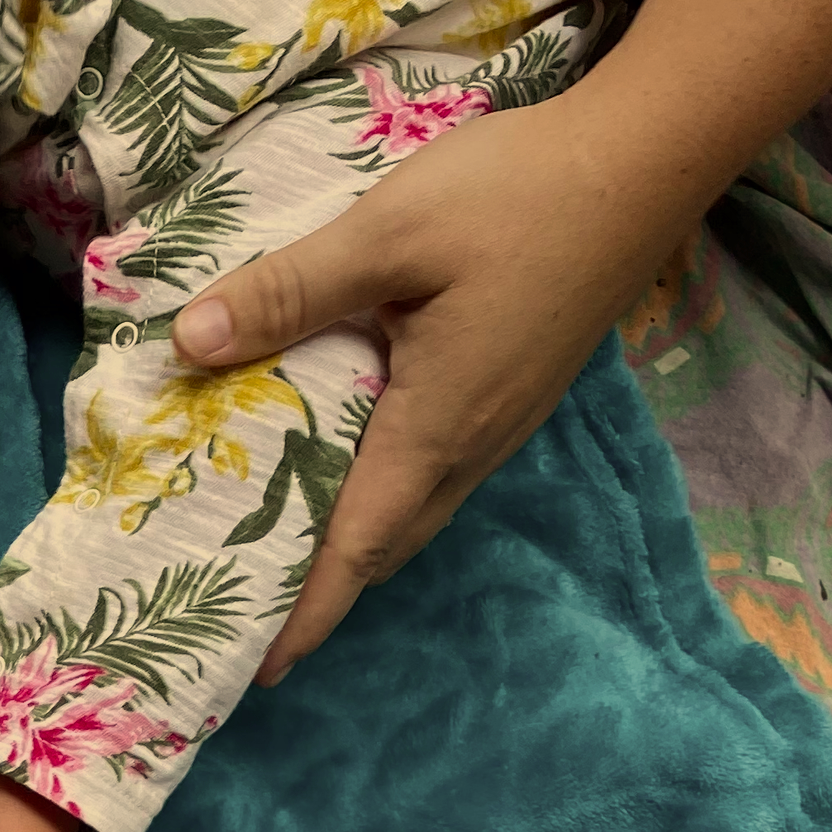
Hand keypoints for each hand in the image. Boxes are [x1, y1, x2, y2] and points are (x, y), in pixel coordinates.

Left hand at [168, 88, 686, 680]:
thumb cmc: (518, 197)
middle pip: (383, 546)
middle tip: (245, 615)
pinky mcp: (511, 392)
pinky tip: (341, 468)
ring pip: (411, 512)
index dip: (304, 612)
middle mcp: (471, 446)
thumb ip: (288, 292)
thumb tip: (187, 343)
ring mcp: (499, 424)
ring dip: (351, 546)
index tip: (256, 668)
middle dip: (317, 592)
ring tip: (281, 557)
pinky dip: (380, 496)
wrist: (644, 163)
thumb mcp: (387, 232)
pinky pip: (434, 473)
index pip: (355, 549)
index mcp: (434, 428)